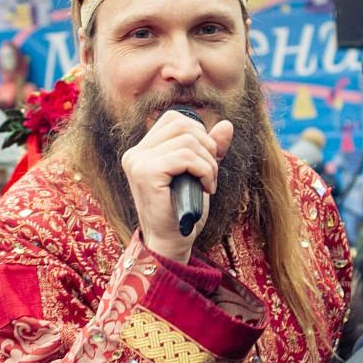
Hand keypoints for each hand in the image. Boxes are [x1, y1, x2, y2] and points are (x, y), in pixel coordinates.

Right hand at [122, 110, 233, 263]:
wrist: (172, 242)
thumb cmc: (184, 211)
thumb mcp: (200, 172)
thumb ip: (210, 148)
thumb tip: (227, 124)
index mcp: (142, 151)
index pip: (174, 120)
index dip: (199, 133)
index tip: (206, 160)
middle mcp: (135, 154)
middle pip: (183, 125)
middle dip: (207, 147)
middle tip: (210, 174)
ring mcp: (138, 162)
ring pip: (188, 141)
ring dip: (209, 163)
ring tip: (208, 183)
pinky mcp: (146, 173)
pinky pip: (186, 157)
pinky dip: (205, 171)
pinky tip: (206, 187)